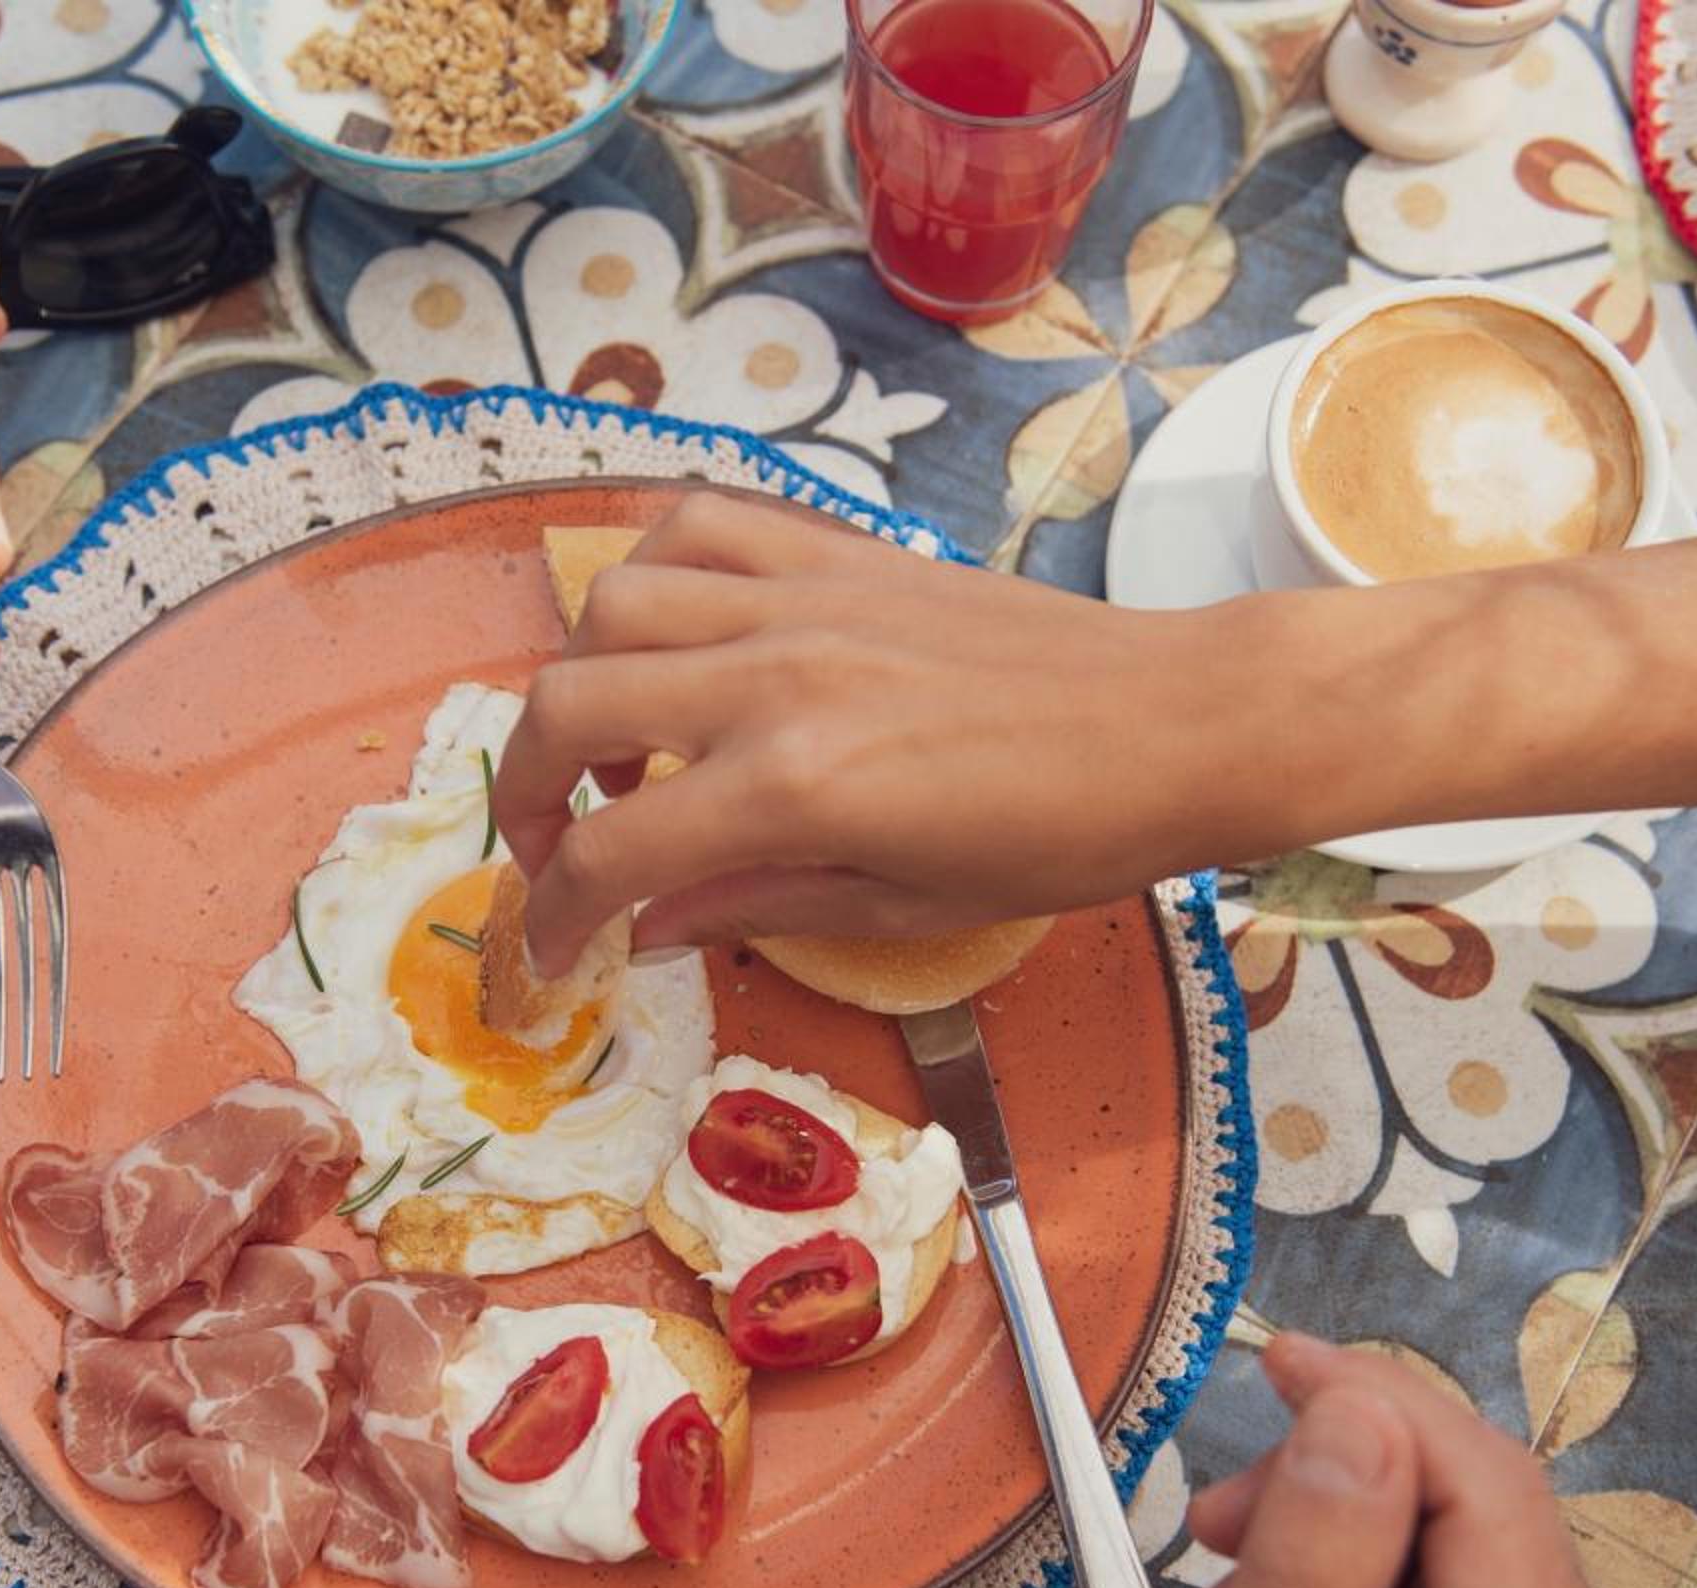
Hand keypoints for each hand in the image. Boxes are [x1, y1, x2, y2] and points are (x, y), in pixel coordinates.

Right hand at [490, 494, 1253, 973]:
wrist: (1173, 723)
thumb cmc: (1062, 836)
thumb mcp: (905, 908)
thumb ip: (756, 906)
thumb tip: (647, 926)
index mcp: (794, 790)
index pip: (609, 853)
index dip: (552, 914)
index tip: (549, 951)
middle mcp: (774, 679)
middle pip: (567, 710)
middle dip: (523, 792)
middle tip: (556, 845)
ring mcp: (801, 601)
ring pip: (610, 608)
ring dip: (578, 681)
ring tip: (618, 744)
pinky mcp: (838, 555)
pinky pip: (698, 528)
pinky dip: (652, 576)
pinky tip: (675, 638)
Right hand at [1109, 1334, 1663, 1587]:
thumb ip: (1313, 1559)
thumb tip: (1358, 1412)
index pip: (1489, 1492)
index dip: (1383, 1405)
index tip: (1275, 1364)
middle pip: (1488, 1510)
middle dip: (1350, 1472)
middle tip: (1218, 1516)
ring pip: (1474, 1543)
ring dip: (1349, 1525)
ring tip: (1232, 1579)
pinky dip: (1374, 1578)